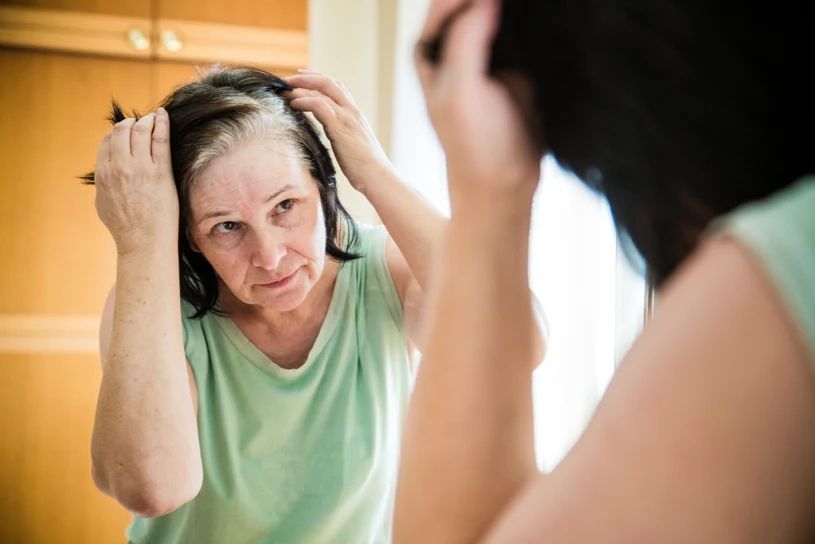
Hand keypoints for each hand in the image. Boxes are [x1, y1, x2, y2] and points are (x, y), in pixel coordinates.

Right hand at [93, 108, 178, 255]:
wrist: (143, 243)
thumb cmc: (126, 228)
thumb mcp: (102, 203)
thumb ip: (102, 183)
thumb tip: (105, 173)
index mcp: (103, 173)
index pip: (107, 141)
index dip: (118, 132)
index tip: (128, 131)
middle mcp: (118, 167)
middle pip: (122, 130)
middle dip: (132, 123)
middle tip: (143, 122)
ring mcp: (139, 168)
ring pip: (140, 130)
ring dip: (147, 120)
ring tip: (155, 119)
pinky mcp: (160, 171)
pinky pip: (160, 139)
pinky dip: (161, 123)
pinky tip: (164, 116)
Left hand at [285, 71, 394, 193]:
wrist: (378, 177)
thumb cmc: (365, 168)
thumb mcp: (352, 146)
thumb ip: (341, 135)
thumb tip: (330, 138)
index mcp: (355, 114)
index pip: (337, 88)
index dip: (318, 79)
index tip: (301, 77)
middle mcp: (352, 111)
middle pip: (328, 82)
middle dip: (305, 77)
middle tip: (287, 79)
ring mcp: (347, 117)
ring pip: (322, 90)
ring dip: (300, 88)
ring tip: (284, 91)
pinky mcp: (340, 127)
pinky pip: (319, 105)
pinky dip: (304, 101)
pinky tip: (293, 104)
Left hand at [416, 0, 542, 200]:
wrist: (507, 184)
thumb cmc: (474, 146)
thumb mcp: (461, 90)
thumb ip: (467, 40)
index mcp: (431, 56)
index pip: (444, 8)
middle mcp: (457, 55)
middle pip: (468, 9)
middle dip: (485, 2)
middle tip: (508, 0)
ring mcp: (488, 62)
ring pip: (497, 19)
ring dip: (508, 11)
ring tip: (523, 4)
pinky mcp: (517, 72)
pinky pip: (522, 37)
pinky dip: (528, 27)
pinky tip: (538, 21)